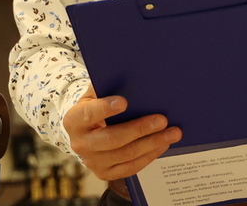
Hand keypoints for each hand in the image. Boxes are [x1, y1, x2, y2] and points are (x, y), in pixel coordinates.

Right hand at [63, 86, 181, 180]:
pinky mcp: (104, 173)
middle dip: (141, 129)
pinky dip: (149, 156)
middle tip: (163, 120)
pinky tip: (163, 144)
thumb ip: (106, 86)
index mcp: (74, 120)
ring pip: (126, 155)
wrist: (83, 132)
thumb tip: (128, 74)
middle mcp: (80, 144)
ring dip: (153, 143)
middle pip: (113, 139)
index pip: (89, 114)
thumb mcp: (93, 94)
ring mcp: (92, 161)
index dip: (105, 109)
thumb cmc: (93, 107)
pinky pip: (130, 167)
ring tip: (172, 133)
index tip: (124, 102)